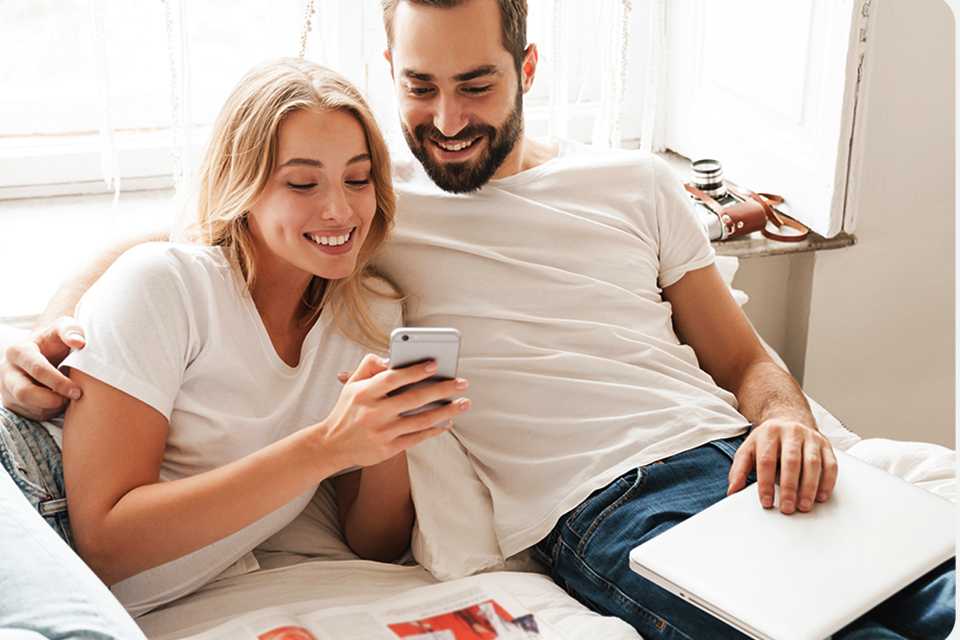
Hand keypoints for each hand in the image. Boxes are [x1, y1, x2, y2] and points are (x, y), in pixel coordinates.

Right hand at [1, 318, 85, 419]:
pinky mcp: (11, 403)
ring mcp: (6, 388)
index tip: (77, 391)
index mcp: (18, 351)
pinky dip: (48, 412)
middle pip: (25, 393)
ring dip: (53, 407)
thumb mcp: (64, 328)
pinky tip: (59, 401)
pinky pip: (31, 415)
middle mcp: (7, 371)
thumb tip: (78, 342)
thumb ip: (71, 330)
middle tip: (74, 397)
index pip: (37, 370)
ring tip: (68, 397)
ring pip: (29, 407)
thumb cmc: (56, 340)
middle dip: (52, 400)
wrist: (44, 351)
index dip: (58, 382)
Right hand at [320, 354, 469, 468]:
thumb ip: (369, 365)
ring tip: (464, 403)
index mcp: (364, 393)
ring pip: (421, 420)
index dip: (415, 370)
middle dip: (443, 389)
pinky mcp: (388, 449)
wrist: (331, 445)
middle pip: (414, 398)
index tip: (435, 364)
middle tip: (462, 382)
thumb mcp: (352, 384)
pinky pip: (417, 437)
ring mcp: (382, 432)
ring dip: (447, 411)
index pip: (393, 378)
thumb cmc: (347, 409)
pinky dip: (435, 429)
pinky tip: (447, 422)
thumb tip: (390, 358)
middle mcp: (374, 412)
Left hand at [726, 419, 837, 514]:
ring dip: (809, 487)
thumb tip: (732, 490)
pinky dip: (827, 482)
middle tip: (787, 508)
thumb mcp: (748, 449)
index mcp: (768, 433)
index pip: (766, 460)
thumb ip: (739, 470)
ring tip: (804, 506)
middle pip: (791, 461)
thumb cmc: (768, 440)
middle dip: (789, 488)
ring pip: (812, 463)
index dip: (765, 483)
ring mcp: (810, 438)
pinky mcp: (825, 444)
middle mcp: (791, 433)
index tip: (766, 502)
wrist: (789, 418)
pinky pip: (830, 464)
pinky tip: (820, 496)